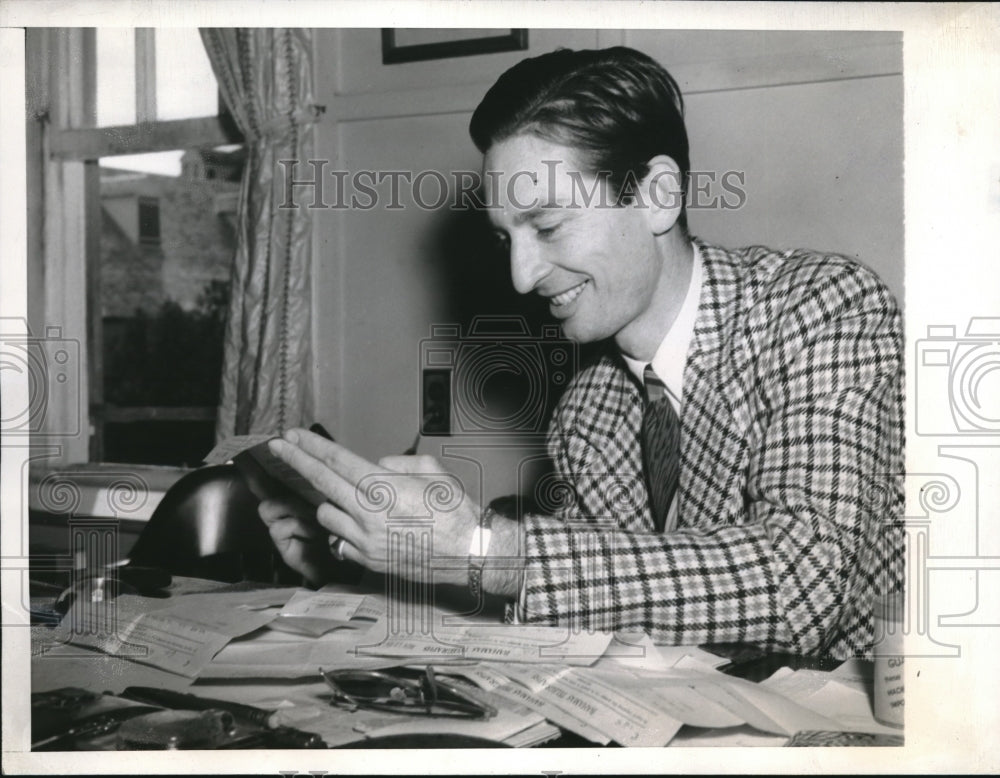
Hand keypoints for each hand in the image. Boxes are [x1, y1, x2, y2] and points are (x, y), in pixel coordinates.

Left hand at [267, 429, 481, 585]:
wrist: (469, 552)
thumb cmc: (454, 509)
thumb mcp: (431, 470)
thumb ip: (395, 464)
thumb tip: (375, 467)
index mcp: (383, 487)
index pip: (336, 461)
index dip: (310, 447)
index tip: (290, 437)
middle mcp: (368, 513)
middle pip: (321, 483)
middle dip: (296, 462)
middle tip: (279, 448)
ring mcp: (365, 540)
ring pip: (326, 514)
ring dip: (332, 502)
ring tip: (354, 500)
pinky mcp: (367, 560)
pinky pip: (340, 541)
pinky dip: (344, 530)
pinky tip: (361, 525)